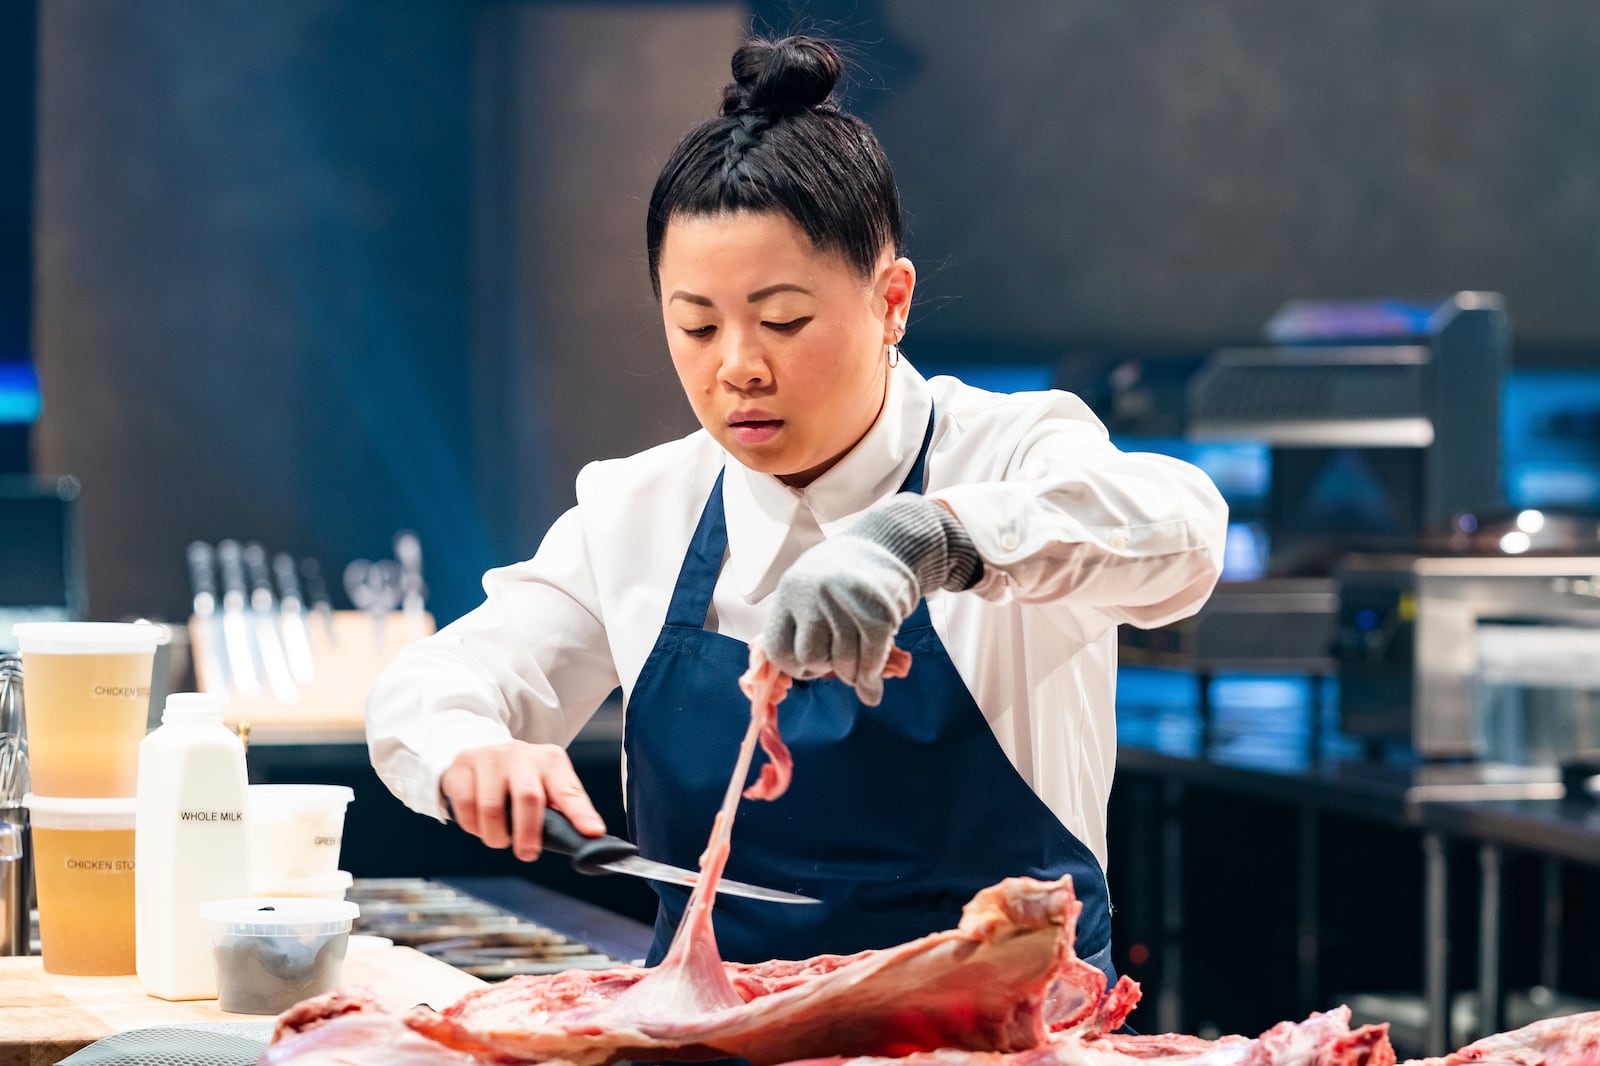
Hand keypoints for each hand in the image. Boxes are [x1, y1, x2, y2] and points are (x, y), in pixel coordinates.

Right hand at [440, 741, 604, 860]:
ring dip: (496, 834)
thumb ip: (564, 808)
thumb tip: (588, 834)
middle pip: (528, 797)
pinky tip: (479, 825)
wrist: (482, 751)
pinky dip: (472, 825)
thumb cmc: (519, 777)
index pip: (569, 790)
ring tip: (500, 839)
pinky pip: (465, 805)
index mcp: (550, 761)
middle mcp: (521, 754)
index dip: (580, 813)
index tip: (591, 832)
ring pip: (492, 807)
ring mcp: (490, 757)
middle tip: (527, 854)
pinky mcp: (462, 766)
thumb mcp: (546, 784)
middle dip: (528, 833)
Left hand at [764, 494, 981, 704]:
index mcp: (790, 590)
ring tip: (858, 666)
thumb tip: (802, 674)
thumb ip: (802, 625)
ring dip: (853, 674)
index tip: (809, 665)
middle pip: (809, 658)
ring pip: (842, 664)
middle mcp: (814, 595)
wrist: (891, 541)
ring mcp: (845, 603)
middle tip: (837, 661)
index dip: (793, 666)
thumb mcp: (812, 586)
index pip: (777, 648)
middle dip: (824, 668)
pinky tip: (872, 682)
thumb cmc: (847, 570)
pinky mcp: (878, 613)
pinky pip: (870, 660)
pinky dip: (871, 676)